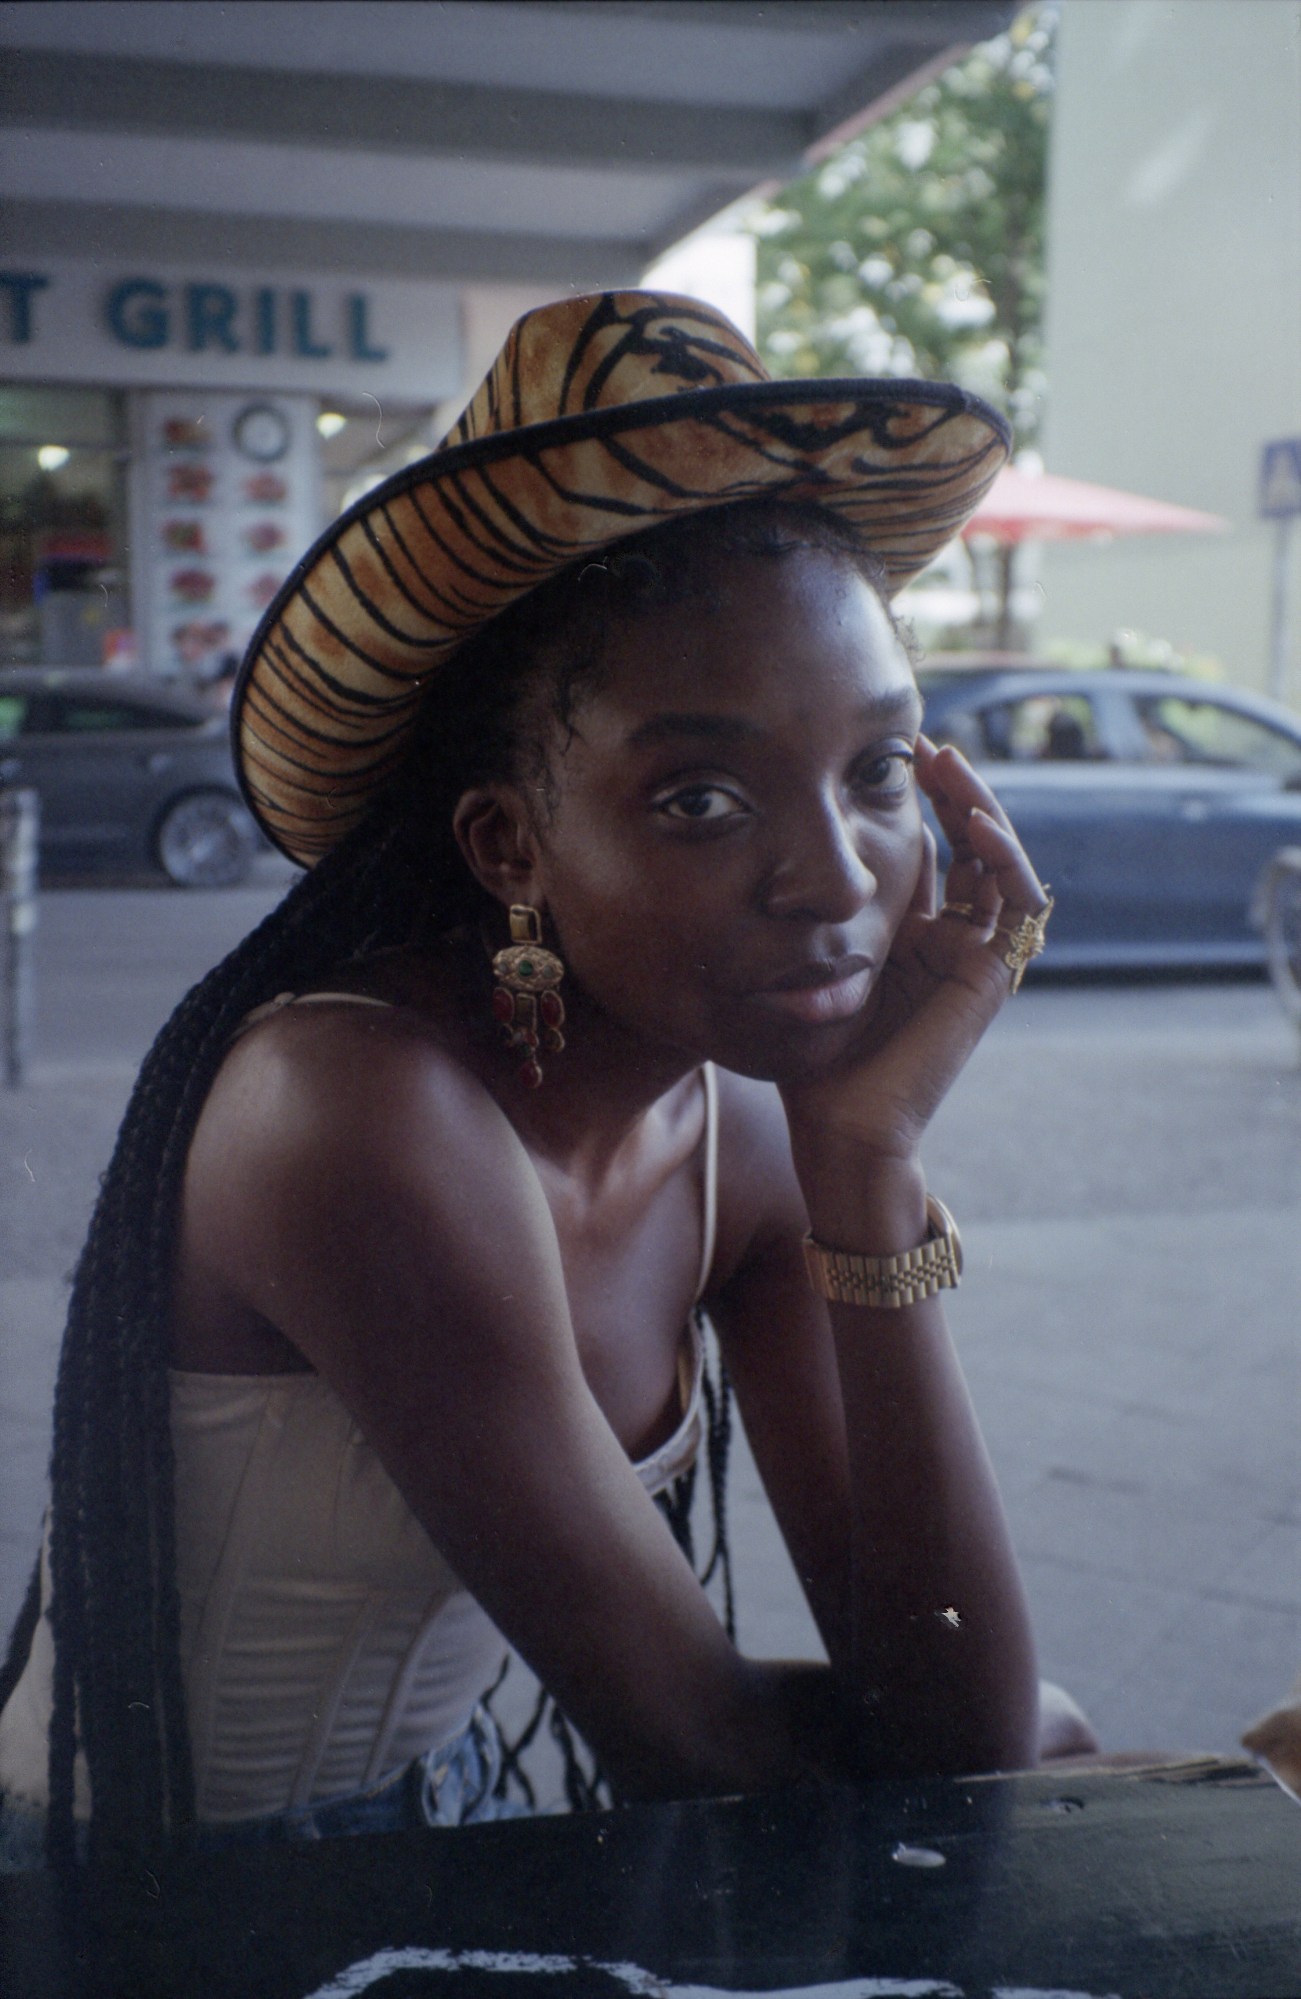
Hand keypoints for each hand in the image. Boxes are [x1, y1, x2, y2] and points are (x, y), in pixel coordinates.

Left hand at [781, 737, 1050, 1171]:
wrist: (839, 1126)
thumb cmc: (812, 1059)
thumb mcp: (812, 960)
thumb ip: (822, 911)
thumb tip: (797, 843)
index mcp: (911, 938)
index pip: (929, 850)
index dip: (919, 803)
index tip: (889, 755)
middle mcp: (950, 943)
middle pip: (968, 847)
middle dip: (951, 792)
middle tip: (924, 745)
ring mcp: (975, 959)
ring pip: (998, 864)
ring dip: (980, 810)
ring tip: (949, 768)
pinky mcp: (991, 978)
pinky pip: (1016, 906)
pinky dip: (1003, 861)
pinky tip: (973, 825)